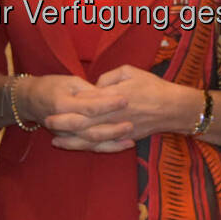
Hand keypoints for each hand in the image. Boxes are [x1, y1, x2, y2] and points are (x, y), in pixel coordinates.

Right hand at [22, 74, 130, 151]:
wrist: (30, 100)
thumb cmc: (52, 86)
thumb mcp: (69, 81)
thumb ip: (89, 90)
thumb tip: (109, 95)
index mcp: (62, 104)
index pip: (89, 106)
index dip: (107, 103)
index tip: (125, 98)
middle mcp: (62, 124)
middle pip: (91, 129)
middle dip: (113, 127)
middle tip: (132, 121)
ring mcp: (65, 135)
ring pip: (92, 142)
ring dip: (113, 141)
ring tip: (131, 136)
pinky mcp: (70, 140)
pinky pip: (91, 147)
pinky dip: (109, 147)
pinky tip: (125, 144)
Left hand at [45, 65, 199, 151]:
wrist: (173, 107)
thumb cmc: (152, 86)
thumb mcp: (130, 71)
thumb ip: (109, 78)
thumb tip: (95, 86)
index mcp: (113, 98)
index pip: (86, 102)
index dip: (69, 105)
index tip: (52, 104)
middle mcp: (114, 116)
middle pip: (84, 123)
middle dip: (64, 123)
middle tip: (47, 122)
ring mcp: (119, 130)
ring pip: (91, 138)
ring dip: (72, 140)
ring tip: (55, 140)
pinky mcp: (125, 139)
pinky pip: (104, 146)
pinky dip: (89, 148)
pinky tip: (79, 147)